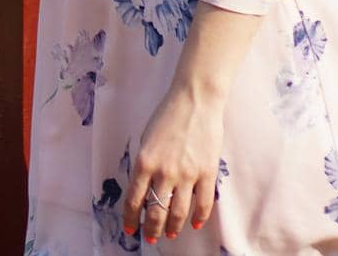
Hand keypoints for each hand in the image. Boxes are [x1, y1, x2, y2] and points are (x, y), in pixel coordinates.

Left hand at [120, 83, 227, 242]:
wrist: (195, 100)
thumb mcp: (146, 139)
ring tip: (170, 233)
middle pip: (156, 211)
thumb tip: (145, 191)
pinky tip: (195, 223)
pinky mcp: (206, 172)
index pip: (134, 200)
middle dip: (151, 229)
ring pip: (178, 212)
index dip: (132, 219)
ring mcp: (187, 174)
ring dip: (173, 227)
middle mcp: (164, 172)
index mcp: (144, 162)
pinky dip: (199, 217)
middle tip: (150, 237)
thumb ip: (145, 165)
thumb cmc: (168, 115)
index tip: (131, 229)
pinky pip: (203, 203)